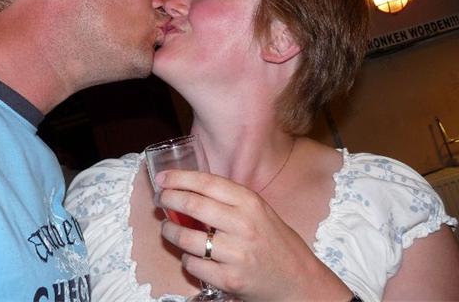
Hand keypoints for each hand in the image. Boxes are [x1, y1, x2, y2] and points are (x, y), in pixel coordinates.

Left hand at [155, 169, 351, 301]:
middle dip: (168, 200)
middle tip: (160, 200)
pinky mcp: (230, 279)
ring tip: (166, 228)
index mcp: (250, 202)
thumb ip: (229, 200)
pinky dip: (186, 259)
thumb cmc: (274, 241)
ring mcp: (236, 253)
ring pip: (187, 238)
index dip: (179, 178)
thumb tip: (188, 188)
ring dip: (169, 231)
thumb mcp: (258, 211)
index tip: (162, 178)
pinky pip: (193, 265)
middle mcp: (243, 224)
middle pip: (192, 205)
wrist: (298, 280)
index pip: (207, 183)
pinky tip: (189, 255)